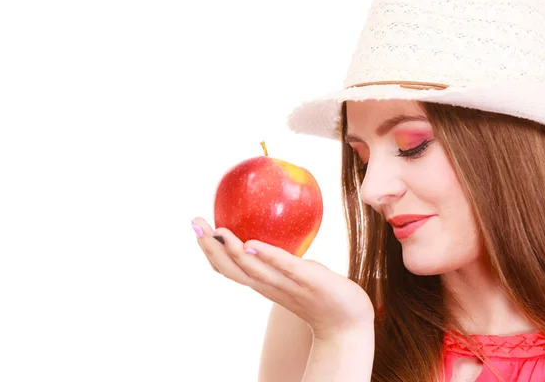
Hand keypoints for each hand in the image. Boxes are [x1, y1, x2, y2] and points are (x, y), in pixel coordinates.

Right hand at [192, 217, 374, 339]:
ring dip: (232, 251)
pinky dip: (267, 257)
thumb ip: (281, 259)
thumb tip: (270, 234)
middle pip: (232, 269)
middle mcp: (270, 286)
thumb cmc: (323, 294)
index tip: (196, 227)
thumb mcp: (297, 272)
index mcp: (264, 283)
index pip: (229, 268)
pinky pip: (287, 267)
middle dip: (211, 247)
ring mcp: (289, 285)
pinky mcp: (310, 281)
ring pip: (253, 271)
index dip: (210, 250)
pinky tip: (252, 244)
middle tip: (195, 223)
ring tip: (217, 231)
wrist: (349, 322)